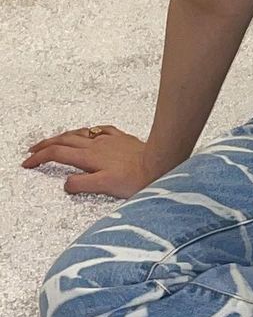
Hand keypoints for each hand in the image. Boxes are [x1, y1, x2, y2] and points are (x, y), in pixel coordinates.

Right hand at [21, 125, 162, 198]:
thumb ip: (83, 184)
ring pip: (80, 133)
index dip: (39, 158)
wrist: (161, 164)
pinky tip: (90, 132)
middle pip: (64, 140)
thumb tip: (66, 183)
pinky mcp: (123, 139)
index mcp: (89, 157)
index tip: (27, 163)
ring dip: (63, 136)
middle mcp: (96, 145)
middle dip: (45, 145)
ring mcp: (109, 140)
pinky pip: (101, 130)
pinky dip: (89, 131)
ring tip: (54, 140)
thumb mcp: (105, 186)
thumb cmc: (137, 178)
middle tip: (33, 150)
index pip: (57, 154)